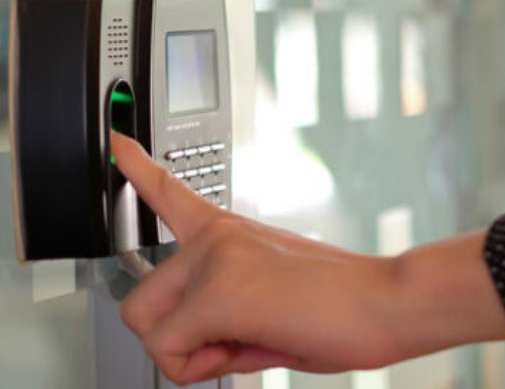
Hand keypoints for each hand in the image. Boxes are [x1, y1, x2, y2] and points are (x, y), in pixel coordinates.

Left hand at [110, 133, 504, 384]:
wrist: (388, 303)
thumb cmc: (343, 305)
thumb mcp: (272, 301)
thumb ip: (227, 315)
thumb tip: (201, 351)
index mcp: (229, 231)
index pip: (168, 189)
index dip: (134, 165)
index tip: (116, 139)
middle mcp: (215, 237)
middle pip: (140, 302)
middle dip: (173, 340)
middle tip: (227, 346)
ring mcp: (214, 259)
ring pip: (149, 328)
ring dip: (187, 355)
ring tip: (244, 345)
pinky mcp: (218, 293)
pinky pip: (172, 351)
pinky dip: (201, 368)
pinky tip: (247, 348)